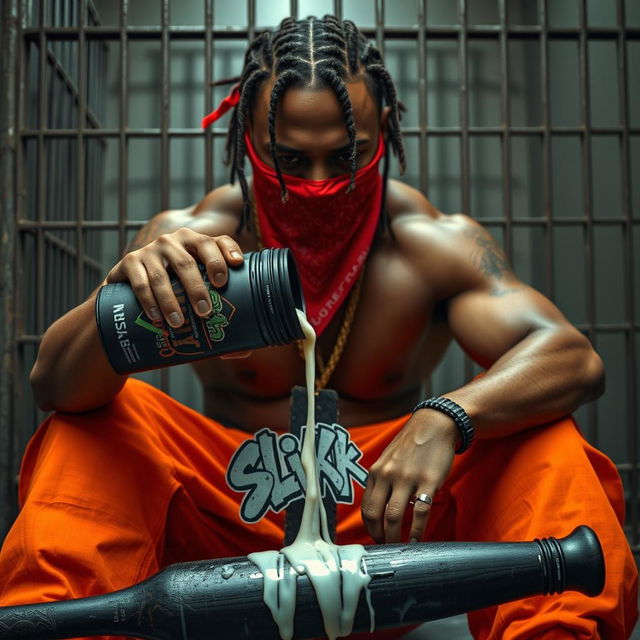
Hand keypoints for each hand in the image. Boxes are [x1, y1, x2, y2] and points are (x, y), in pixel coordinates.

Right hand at [106, 228, 243, 328]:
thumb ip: (220, 314)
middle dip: (198, 288)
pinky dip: (149, 302)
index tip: (227, 277)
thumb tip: (242, 351)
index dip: (223, 256)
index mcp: (196, 242)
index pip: (215, 242)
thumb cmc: (178, 289)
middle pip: (188, 262)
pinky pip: (140, 283)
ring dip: (171, 301)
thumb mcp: (197, 292)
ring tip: (179, 323)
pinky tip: (156, 317)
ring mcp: (150, 250)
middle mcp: (174, 241)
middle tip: (205, 311)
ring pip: (162, 276)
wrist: (134, 284)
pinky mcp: (130, 262)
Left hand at [361, 410, 457, 543]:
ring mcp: (407, 478)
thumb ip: (382, 480)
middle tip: (385, 547)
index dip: (369, 527)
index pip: (366, 507)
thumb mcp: (388, 459)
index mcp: (376, 471)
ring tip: (400, 547)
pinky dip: (417, 530)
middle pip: (375, 514)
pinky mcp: (428, 481)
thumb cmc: (411, 444)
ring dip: (395, 537)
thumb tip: (379, 507)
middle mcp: (387, 475)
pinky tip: (418, 539)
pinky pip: (420, 512)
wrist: (434, 425)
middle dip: (379, 536)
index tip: (376, 537)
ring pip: (394, 516)